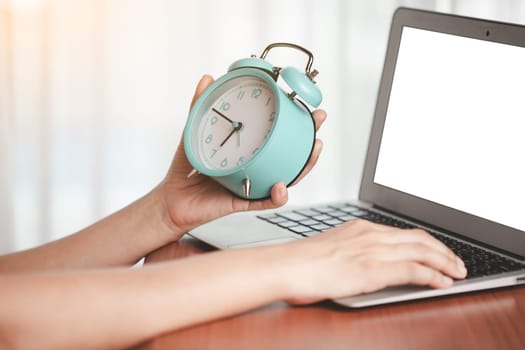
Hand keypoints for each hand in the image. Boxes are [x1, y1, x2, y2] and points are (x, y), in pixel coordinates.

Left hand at [158, 75, 325, 237]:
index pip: (279, 138)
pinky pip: (265, 201)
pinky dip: (276, 196)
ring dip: (304, 167)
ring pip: (287, 178)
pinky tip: (281, 186)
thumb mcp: (194, 131)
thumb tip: (208, 77)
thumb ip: (200, 106)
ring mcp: (253, 185)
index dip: (298, 124)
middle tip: (318, 123)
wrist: (172, 198)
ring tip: (313, 152)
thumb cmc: (185, 168)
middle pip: (291, 157)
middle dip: (311, 141)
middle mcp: (256, 169)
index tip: (310, 108)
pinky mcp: (243, 202)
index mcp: (250, 152)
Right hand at [283, 220, 466, 303]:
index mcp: (359, 228)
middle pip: (419, 239)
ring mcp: (373, 250)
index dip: (426, 243)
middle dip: (443, 251)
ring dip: (445, 262)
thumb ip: (349, 252)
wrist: (284, 265)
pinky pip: (413, 270)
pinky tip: (442, 282)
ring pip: (422, 251)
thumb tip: (358, 263)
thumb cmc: (299, 261)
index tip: (437, 252)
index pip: (403, 233)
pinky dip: (433, 275)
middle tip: (456, 263)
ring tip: (458, 272)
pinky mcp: (373, 269)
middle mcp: (370, 235)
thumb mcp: (329, 249)